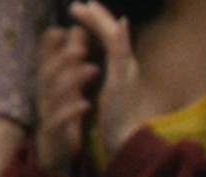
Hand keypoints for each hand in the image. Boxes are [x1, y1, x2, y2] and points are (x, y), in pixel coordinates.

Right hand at [31, 23, 96, 174]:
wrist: (55, 157)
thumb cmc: (63, 119)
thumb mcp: (67, 87)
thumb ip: (70, 62)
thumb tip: (76, 31)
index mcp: (47, 88)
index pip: (43, 62)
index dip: (48, 46)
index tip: (59, 30)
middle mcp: (44, 99)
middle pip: (46, 74)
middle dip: (62, 58)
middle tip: (81, 46)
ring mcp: (46, 116)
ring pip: (53, 95)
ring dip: (72, 80)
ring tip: (93, 69)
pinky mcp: (53, 134)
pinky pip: (58, 121)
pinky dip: (71, 111)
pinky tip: (86, 103)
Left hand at [69, 1, 142, 155]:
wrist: (121, 135)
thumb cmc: (114, 115)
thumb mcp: (106, 89)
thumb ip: (101, 73)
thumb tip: (92, 63)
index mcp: (120, 66)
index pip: (107, 38)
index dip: (95, 23)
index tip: (82, 10)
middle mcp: (126, 64)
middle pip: (111, 32)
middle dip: (96, 16)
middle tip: (79, 3)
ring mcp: (126, 70)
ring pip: (116, 38)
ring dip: (103, 20)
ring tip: (88, 6)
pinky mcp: (124, 79)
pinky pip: (123, 56)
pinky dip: (122, 38)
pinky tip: (120, 24)